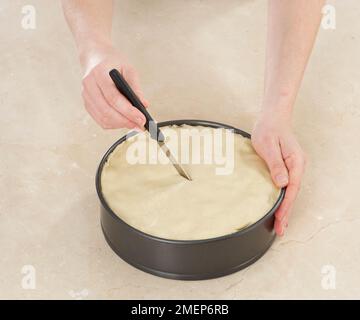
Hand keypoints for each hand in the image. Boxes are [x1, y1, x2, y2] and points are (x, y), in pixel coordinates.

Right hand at [80, 44, 148, 129]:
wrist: (95, 57)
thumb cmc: (114, 63)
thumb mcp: (128, 69)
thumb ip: (136, 87)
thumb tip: (144, 105)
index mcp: (99, 74)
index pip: (114, 98)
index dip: (129, 111)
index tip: (142, 119)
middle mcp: (89, 85)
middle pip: (107, 111)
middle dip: (125, 121)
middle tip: (140, 125)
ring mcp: (86, 95)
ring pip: (103, 118)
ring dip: (120, 125)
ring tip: (134, 124)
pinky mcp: (87, 103)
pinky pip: (100, 119)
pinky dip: (113, 124)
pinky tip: (124, 122)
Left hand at [251, 112, 305, 235]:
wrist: (272, 118)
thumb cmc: (268, 130)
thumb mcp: (268, 146)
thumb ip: (276, 165)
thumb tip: (283, 184)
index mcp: (295, 162)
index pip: (291, 189)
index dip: (285, 206)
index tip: (279, 219)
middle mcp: (297, 166)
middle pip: (292, 193)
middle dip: (286, 212)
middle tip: (279, 230)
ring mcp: (293, 167)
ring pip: (290, 191)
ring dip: (284, 207)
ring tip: (279, 223)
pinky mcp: (287, 166)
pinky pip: (286, 186)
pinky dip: (282, 198)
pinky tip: (278, 205)